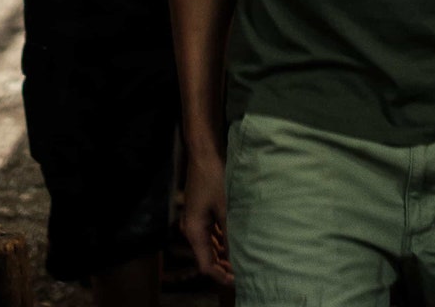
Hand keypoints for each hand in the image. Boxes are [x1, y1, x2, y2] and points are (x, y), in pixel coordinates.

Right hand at [181, 149, 232, 285]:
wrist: (204, 152)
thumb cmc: (214, 178)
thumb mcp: (225, 207)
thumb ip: (230, 233)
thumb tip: (238, 256)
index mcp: (194, 231)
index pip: (206, 265)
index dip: (221, 276)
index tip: (238, 281)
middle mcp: (192, 228)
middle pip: (206, 257)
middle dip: (223, 266)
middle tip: (242, 272)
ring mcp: (196, 219)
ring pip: (210, 245)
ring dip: (223, 253)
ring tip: (242, 258)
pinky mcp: (201, 210)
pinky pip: (211, 233)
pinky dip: (222, 240)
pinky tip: (235, 240)